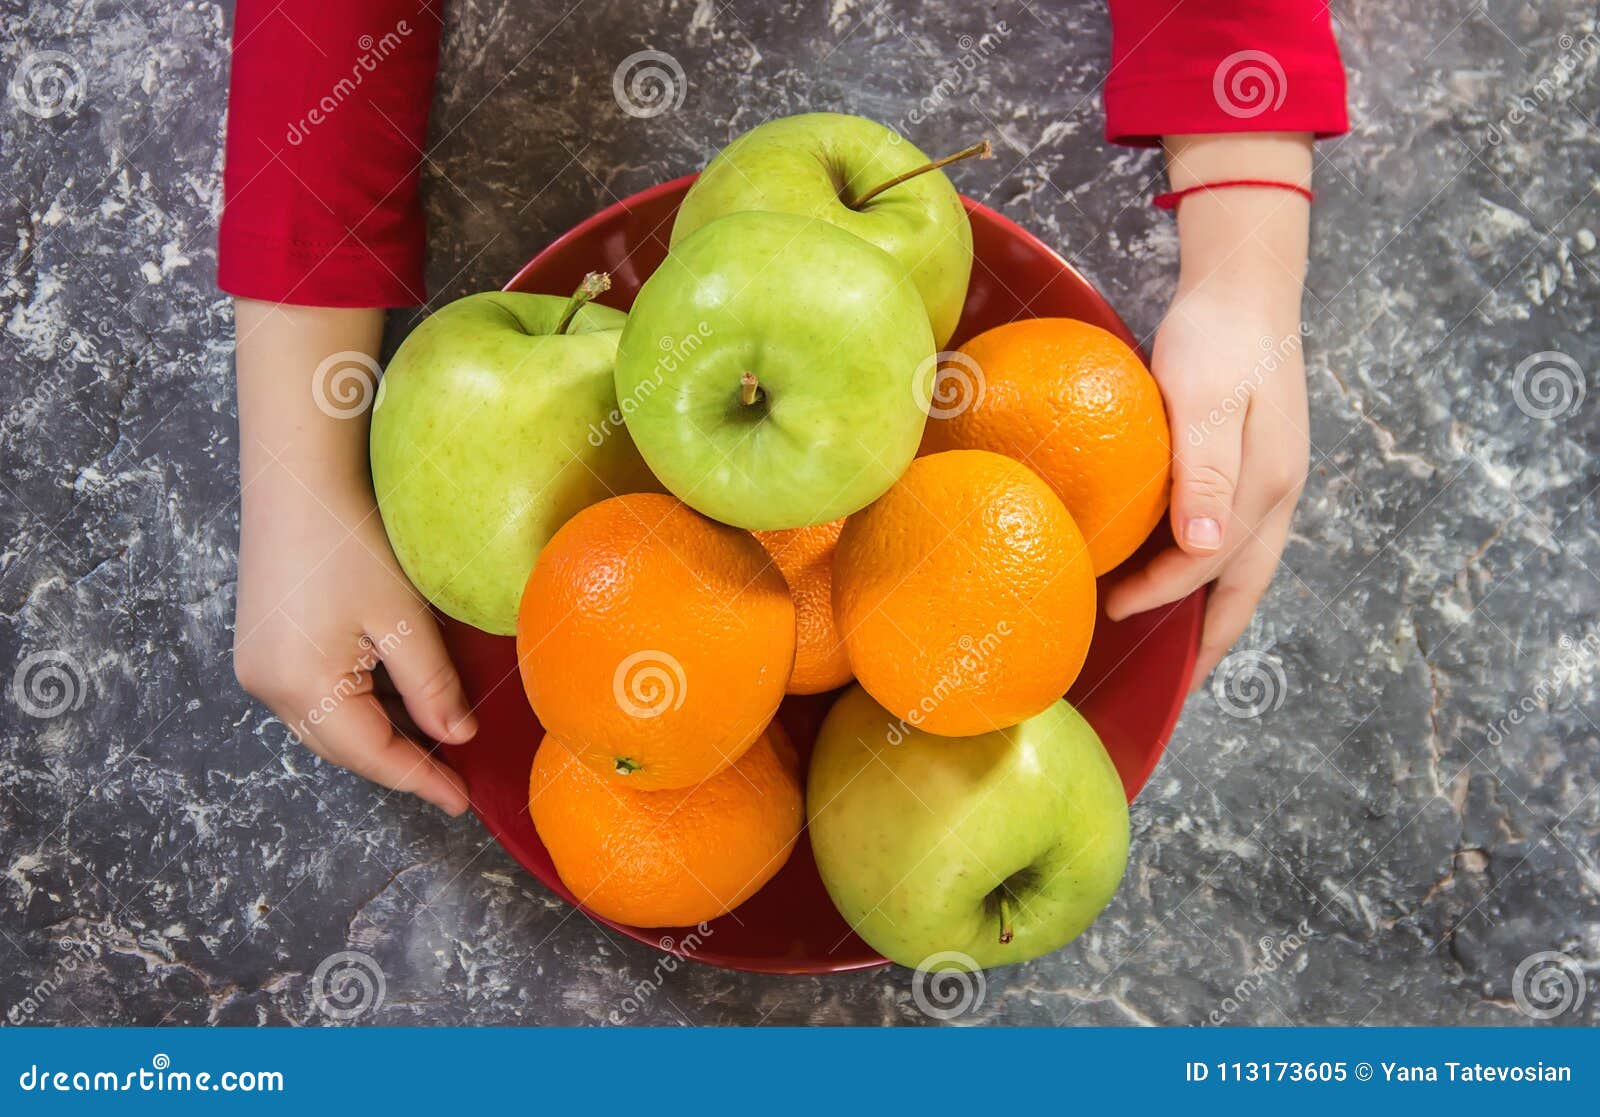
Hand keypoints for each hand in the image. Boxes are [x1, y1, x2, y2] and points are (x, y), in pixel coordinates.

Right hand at [234, 468, 475, 814]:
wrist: (296, 478)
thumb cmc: (349, 540)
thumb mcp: (404, 619)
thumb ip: (432, 687)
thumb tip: (459, 737)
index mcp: (302, 687)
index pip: (372, 756)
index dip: (421, 780)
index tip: (462, 801)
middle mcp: (268, 687)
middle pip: (343, 747)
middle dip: (398, 764)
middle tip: (452, 777)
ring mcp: (258, 667)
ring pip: (327, 724)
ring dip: (376, 734)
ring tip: (432, 740)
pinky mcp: (261, 647)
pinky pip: (313, 696)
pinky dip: (355, 704)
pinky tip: (394, 697)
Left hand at [1104, 285, 1307, 685]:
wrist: (1243, 286)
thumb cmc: (1215, 338)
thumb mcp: (1205, 400)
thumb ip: (1204, 474)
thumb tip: (1203, 551)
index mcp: (1265, 486)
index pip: (1209, 565)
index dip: (1163, 595)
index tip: (1114, 609)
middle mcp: (1276, 492)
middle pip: (1246, 585)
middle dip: (1214, 637)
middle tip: (1180, 682)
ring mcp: (1271, 479)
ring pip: (1244, 563)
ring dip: (1212, 605)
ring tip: (1177, 642)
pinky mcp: (1254, 462)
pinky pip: (1233, 533)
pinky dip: (1210, 566)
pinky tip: (1178, 568)